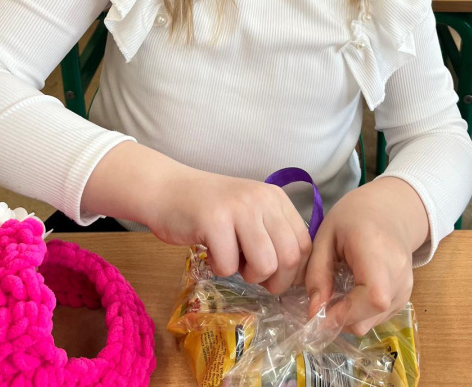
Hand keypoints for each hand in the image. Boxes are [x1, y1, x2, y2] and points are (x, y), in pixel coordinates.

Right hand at [146, 169, 312, 294]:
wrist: (166, 189)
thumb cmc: (209, 209)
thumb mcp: (250, 214)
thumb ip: (273, 235)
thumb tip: (296, 277)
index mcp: (276, 198)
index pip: (304, 245)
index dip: (294, 272)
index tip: (274, 278)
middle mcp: (262, 199)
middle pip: (290, 257)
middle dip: (274, 281)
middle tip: (252, 277)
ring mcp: (238, 208)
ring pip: (265, 264)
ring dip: (248, 276)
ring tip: (231, 261)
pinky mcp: (213, 220)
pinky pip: (229, 265)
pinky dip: (219, 269)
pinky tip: (210, 253)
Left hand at [305, 180, 425, 336]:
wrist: (388, 212)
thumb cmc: (352, 219)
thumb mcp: (324, 237)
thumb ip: (317, 274)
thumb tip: (315, 313)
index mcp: (378, 251)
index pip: (374, 297)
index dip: (346, 313)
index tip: (318, 312)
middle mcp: (399, 272)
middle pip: (372, 314)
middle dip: (341, 317)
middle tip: (323, 301)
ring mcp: (406, 286)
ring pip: (373, 322)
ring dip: (349, 317)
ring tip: (338, 292)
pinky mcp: (405, 296)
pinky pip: (379, 318)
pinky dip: (360, 313)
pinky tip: (352, 292)